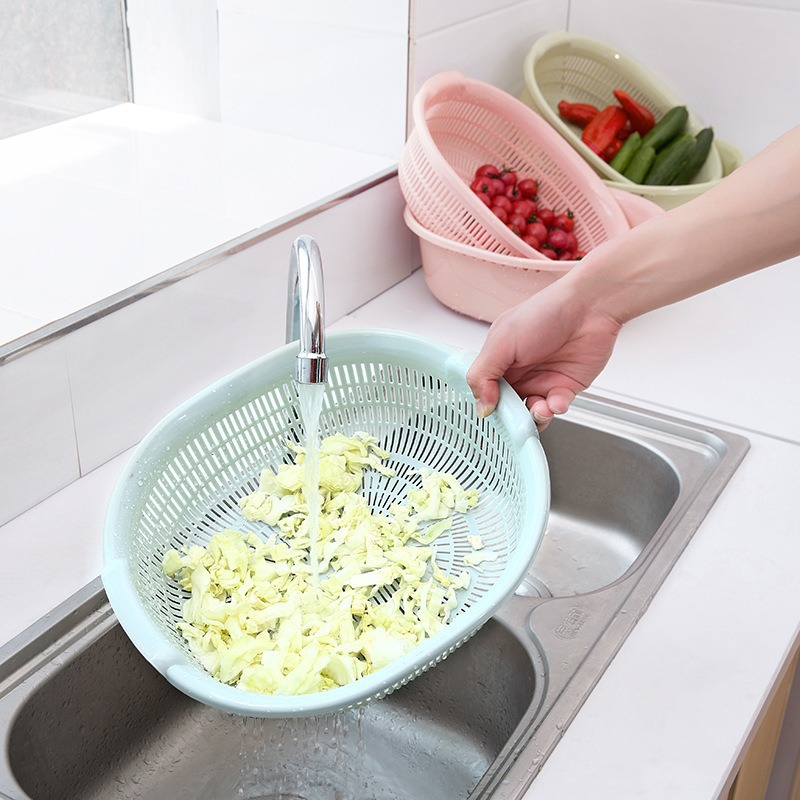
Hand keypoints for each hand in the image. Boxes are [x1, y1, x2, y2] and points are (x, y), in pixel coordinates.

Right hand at [466, 281, 621, 428]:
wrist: (589, 307)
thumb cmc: (545, 312)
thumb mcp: (501, 341)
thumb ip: (484, 374)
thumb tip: (481, 405)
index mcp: (499, 360)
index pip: (485, 392)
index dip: (487, 406)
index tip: (490, 415)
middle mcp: (520, 372)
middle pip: (508, 407)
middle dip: (511, 417)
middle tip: (515, 418)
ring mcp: (543, 380)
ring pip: (531, 413)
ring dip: (534, 417)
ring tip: (539, 409)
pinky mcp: (566, 387)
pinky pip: (555, 408)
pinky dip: (554, 409)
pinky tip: (556, 401)